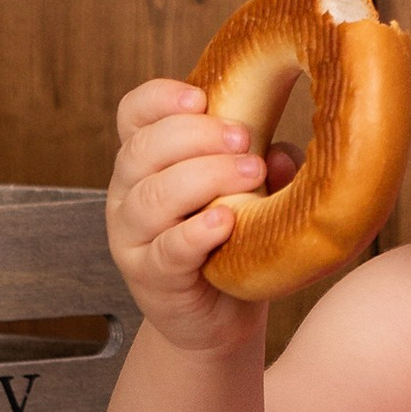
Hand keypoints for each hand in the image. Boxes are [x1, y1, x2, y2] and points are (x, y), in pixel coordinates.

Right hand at [106, 79, 294, 350]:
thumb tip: (282, 155)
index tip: (201, 97)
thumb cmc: (233, 239)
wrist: (219, 315)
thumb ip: (265, 164)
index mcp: (146, 160)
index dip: (159, 99)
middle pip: (142, 149)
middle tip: (244, 139)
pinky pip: (165, 249)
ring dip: (204, 177)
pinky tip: (225, 222)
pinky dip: (195, 233)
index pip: (132, 114)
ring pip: (152, 196)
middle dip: (196, 135)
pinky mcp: (149, 276)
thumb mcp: (251, 191)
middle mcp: (128, 192)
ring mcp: (132, 236)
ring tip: (251, 174)